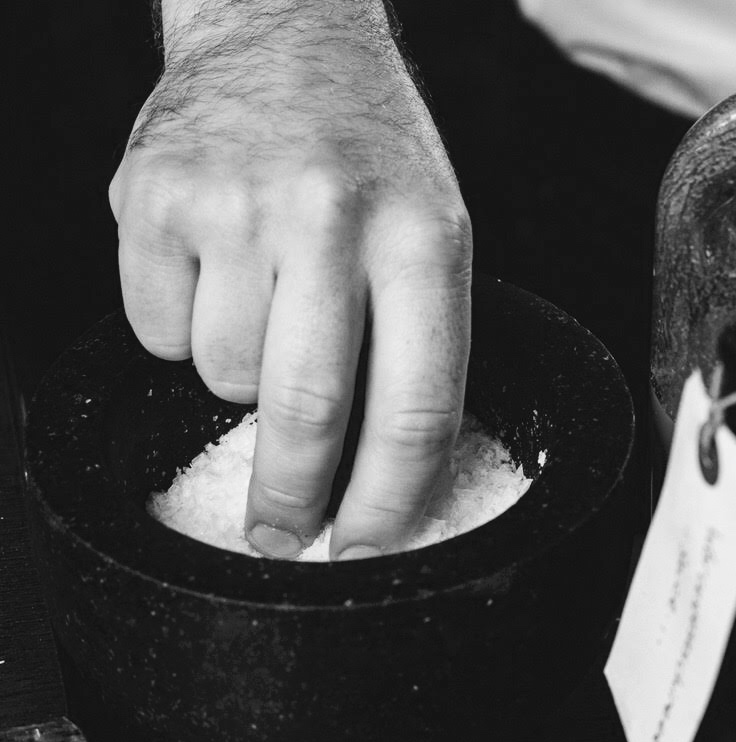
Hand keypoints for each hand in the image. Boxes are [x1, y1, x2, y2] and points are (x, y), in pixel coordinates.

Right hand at [110, 0, 471, 559]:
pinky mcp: (152, 199)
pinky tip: (213, 273)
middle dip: (293, 499)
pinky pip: (157, 333)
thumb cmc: (370, 150)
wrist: (285, 32)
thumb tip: (383, 473)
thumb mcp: (435, 229)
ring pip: (223, 378)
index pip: (416, 408)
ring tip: (263, 309)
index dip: (389, 501)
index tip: (366, 548)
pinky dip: (182, 330)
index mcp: (424, 238)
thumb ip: (417, 340)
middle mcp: (331, 220)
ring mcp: (235, 206)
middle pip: (309, 414)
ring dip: (238, 381)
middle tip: (281, 535)